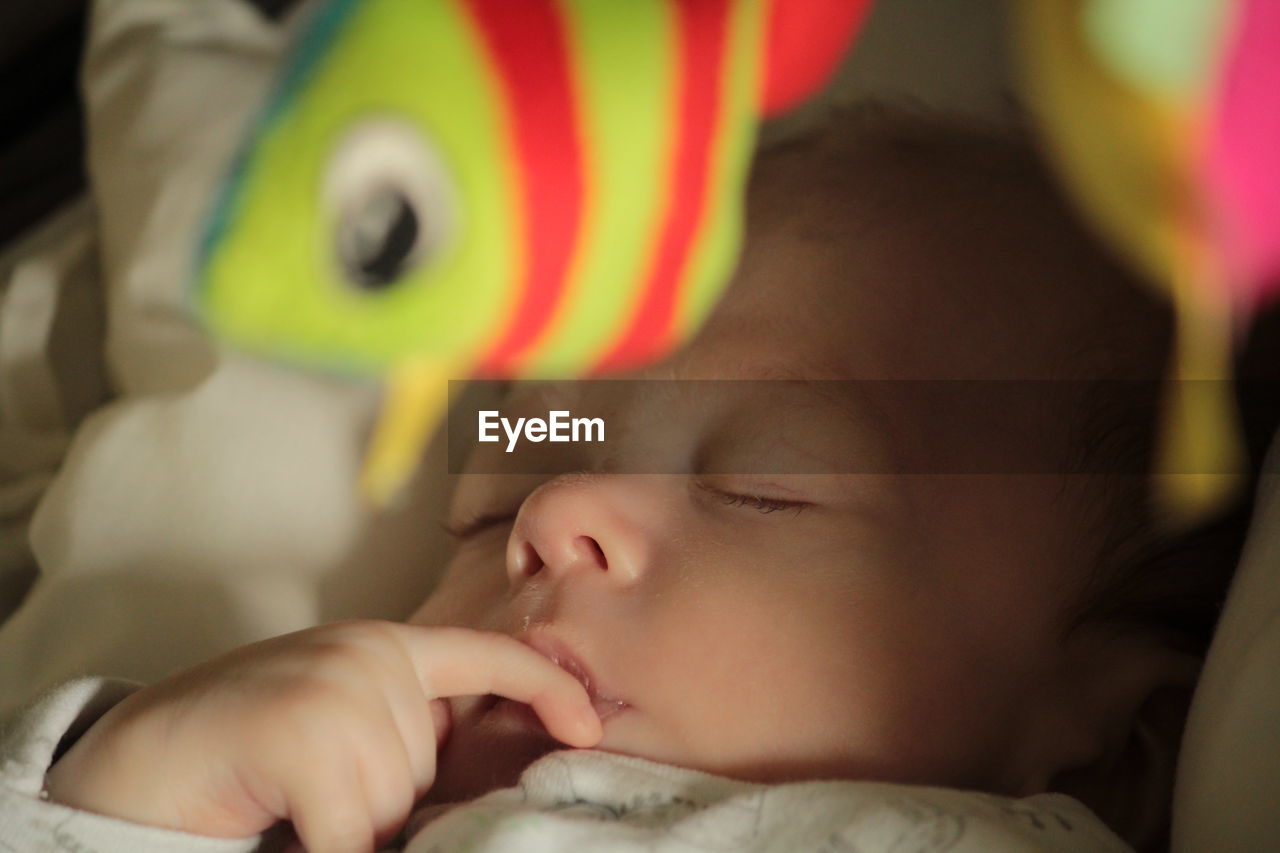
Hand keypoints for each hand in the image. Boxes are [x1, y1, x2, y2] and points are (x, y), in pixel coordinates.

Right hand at [44, 621, 600, 851]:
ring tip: (284, 790)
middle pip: (426, 766)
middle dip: (381, 798)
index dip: (545, 685)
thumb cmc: (248, 750)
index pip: (485, 657)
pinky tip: (284, 824)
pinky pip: (350, 826)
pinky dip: (326, 843)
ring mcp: (336, 683)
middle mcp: (368, 653)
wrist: (141, 757)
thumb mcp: (340, 722)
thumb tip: (469, 777)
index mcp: (384, 645)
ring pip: (390, 800)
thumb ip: (401, 727)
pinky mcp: (301, 726)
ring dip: (345, 820)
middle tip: (306, 782)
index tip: (589, 724)